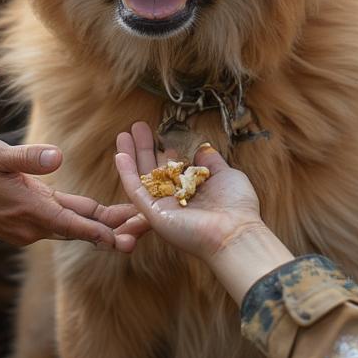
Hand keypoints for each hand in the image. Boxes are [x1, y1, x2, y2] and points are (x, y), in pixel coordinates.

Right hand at [0, 138, 145, 250]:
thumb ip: (28, 157)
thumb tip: (57, 156)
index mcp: (31, 210)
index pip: (76, 225)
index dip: (105, 231)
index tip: (130, 238)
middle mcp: (32, 225)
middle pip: (80, 228)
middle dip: (113, 228)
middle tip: (146, 229)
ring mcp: (25, 227)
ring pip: (68, 226)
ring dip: (97, 225)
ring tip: (129, 221)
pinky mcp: (18, 224)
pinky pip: (54, 223)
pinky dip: (76, 220)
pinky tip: (91, 213)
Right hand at [115, 122, 292, 302]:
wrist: (235, 231)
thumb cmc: (237, 206)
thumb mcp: (225, 174)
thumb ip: (210, 161)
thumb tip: (201, 146)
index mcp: (191, 188)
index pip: (173, 165)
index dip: (164, 147)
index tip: (160, 130)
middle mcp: (175, 196)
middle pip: (154, 167)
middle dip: (144, 147)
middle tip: (137, 126)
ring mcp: (163, 205)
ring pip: (141, 176)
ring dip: (131, 155)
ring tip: (123, 134)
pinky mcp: (154, 213)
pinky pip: (135, 191)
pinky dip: (126, 173)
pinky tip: (120, 155)